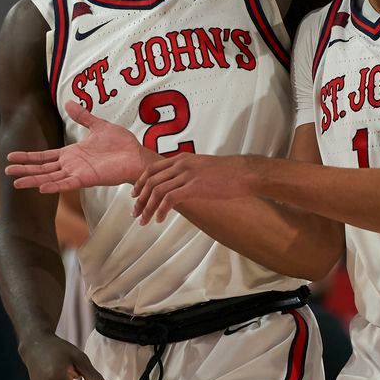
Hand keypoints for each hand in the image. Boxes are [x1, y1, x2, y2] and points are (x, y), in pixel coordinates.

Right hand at [6, 101, 152, 192]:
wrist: (137, 155)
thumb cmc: (121, 144)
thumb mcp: (98, 126)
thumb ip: (82, 117)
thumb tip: (67, 102)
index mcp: (72, 154)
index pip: (44, 156)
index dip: (28, 156)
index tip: (11, 156)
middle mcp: (71, 165)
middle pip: (42, 168)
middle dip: (25, 169)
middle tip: (6, 171)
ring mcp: (78, 173)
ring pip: (50, 177)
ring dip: (33, 179)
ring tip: (16, 182)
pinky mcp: (87, 179)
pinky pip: (67, 184)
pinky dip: (54, 186)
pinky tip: (40, 188)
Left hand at [131, 154, 254, 224]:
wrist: (244, 173)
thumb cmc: (228, 173)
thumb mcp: (203, 168)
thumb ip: (189, 174)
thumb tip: (180, 187)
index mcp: (182, 158)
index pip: (152, 169)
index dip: (140, 183)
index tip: (135, 195)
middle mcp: (181, 164)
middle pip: (150, 181)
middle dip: (140, 199)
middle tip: (135, 213)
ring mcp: (187, 175)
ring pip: (157, 191)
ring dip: (147, 208)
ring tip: (144, 221)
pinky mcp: (193, 186)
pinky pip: (169, 199)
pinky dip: (161, 210)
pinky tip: (159, 219)